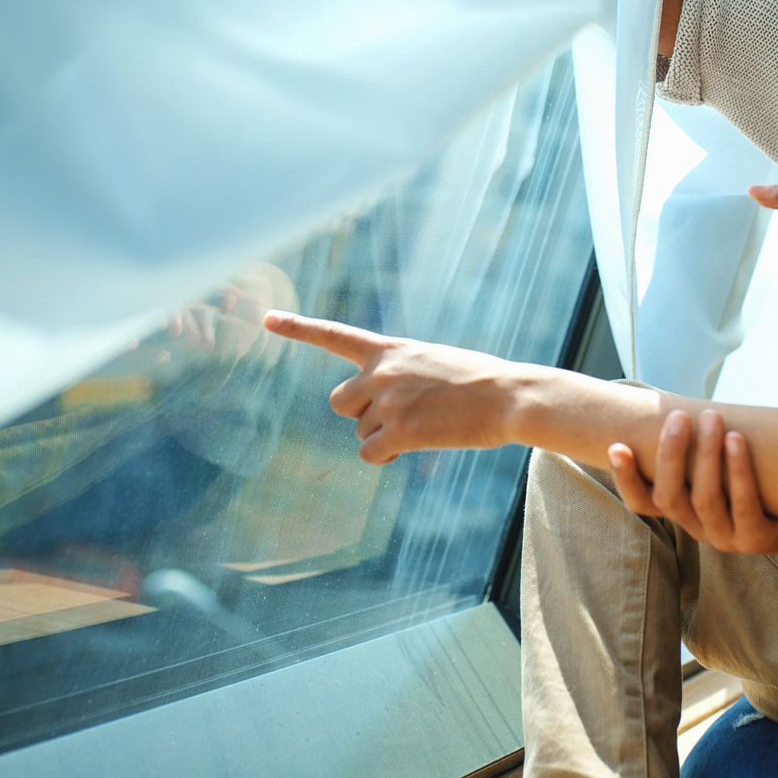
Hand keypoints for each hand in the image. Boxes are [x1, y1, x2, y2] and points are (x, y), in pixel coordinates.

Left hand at [262, 312, 529, 462]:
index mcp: (390, 348)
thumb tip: (381, 412)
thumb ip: (400, 373)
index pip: (334, 335)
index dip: (298, 328)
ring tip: (424, 426)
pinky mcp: (401, 431)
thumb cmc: (480, 381)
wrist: (510, 396)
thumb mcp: (434, 361)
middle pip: (340, 402)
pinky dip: (386, 457)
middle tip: (400, 416)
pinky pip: (370, 454)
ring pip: (360, 432)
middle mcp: (382, 371)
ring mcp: (389, 401)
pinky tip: (413, 448)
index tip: (267, 319)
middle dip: (362, 414)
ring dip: (384, 436)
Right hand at [609, 408, 777, 582]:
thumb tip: (677, 400)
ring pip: (704, 498)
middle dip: (671, 454)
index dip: (625, 479)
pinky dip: (738, 470)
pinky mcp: (756, 541)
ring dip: (706, 455)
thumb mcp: (724, 470)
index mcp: (684, 512)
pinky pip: (743, 504)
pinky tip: (737, 439)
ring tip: (711, 418)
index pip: (643, 502)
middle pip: (669, 497)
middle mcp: (698, 529)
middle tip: (679, 416)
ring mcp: (726, 539)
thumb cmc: (760, 487)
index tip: (617, 445)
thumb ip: (699, 448)